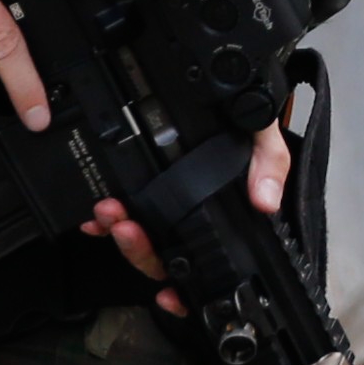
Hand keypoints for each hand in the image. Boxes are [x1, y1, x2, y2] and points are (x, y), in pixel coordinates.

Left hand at [87, 123, 292, 315]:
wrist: (199, 73)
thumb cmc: (236, 108)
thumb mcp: (260, 128)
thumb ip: (269, 160)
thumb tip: (266, 201)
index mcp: (224, 212)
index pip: (206, 263)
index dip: (187, 288)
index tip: (170, 291)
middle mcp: (192, 217)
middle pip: (163, 259)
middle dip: (139, 249)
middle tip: (126, 226)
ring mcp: (162, 209)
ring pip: (137, 243)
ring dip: (119, 234)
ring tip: (109, 212)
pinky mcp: (137, 195)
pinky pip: (115, 223)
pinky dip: (102, 224)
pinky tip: (94, 217)